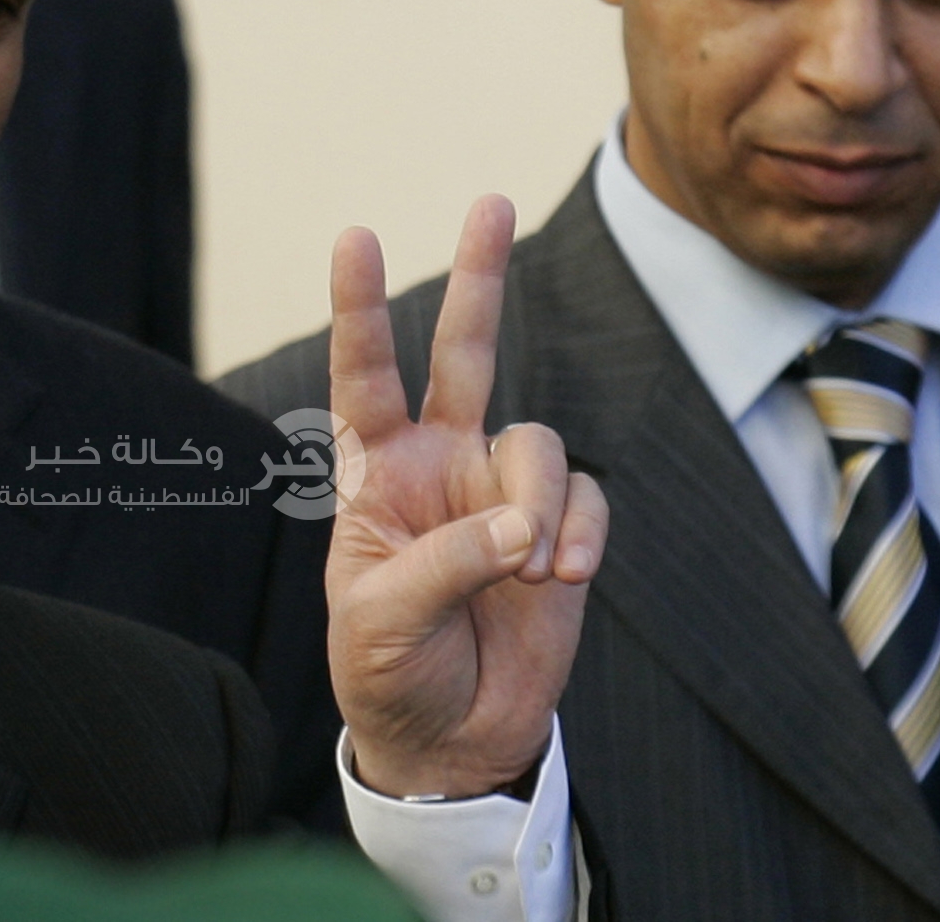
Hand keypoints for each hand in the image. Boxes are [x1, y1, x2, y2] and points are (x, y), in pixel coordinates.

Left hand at [326, 195, 608, 799]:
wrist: (452, 739)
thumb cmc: (390, 674)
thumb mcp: (383, 624)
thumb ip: (446, 564)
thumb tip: (521, 527)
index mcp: (374, 474)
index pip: (363, 378)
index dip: (358, 309)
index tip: (353, 235)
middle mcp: (440, 463)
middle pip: (463, 353)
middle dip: (478, 279)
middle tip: (490, 201)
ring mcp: (502, 490)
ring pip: (538, 443)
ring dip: (539, 505)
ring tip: (531, 572)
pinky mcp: (560, 526)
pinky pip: (586, 498)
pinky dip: (580, 534)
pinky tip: (562, 579)